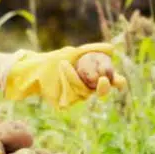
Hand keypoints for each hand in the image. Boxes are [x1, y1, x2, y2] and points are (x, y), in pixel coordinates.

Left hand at [1, 43, 126, 108]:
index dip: (117, 82)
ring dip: (74, 77)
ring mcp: (77, 98)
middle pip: (102, 92)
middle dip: (104, 88)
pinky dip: (66, 81)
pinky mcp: (65, 104)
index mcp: (93, 78)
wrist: (35, 68)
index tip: (119, 80)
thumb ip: (92, 50)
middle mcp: (88, 89)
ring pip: (84, 91)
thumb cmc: (56, 60)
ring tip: (63, 64)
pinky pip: (71, 96)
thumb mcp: (74, 53)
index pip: (111, 82)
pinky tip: (60, 73)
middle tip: (102, 80)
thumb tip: (112, 49)